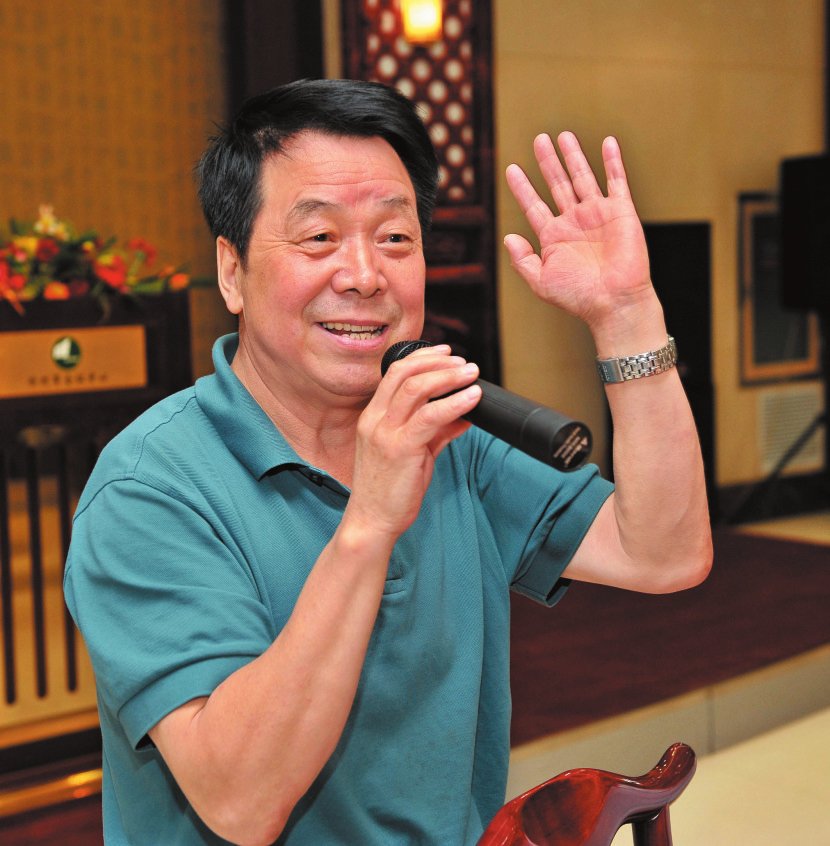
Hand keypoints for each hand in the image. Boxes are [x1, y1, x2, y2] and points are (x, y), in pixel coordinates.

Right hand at [346, 346, 480, 539]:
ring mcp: (385, 433)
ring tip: (471, 374)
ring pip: (417, 388)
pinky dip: (454, 403)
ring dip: (448, 376)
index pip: (395, 373)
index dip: (422, 357)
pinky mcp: (400, 449)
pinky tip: (472, 398)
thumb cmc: (389, 489)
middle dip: (438, 362)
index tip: (446, 353)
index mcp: (373, 417)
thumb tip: (464, 415)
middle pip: (405, 373)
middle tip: (463, 363)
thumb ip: (437, 431)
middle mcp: (375, 420)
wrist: (372, 521)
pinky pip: (430, 417)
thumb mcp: (413, 453)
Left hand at [504, 132, 653, 333]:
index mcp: (554, 237)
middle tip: (539, 139)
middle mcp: (574, 222)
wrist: (614, 302)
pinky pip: (617, 181)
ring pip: (582, 177)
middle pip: (557, 184)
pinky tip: (606, 142)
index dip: (522, 188)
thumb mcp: (540, 281)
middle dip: (547, 162)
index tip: (511, 169)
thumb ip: (522, 260)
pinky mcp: (621, 212)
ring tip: (563, 136)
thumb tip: (507, 237)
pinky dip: (612, 161)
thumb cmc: (578, 297)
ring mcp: (597, 215)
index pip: (533, 206)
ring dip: (573, 156)